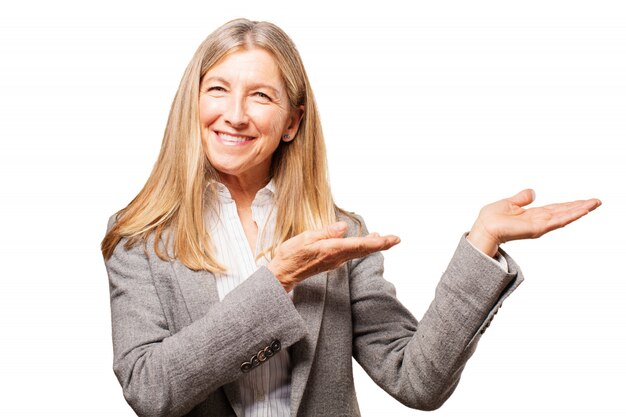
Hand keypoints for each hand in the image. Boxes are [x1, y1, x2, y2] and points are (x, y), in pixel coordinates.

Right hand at [267, 222, 400, 291]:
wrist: (282, 274)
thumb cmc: (290, 256)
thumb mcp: (305, 239)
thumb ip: (326, 232)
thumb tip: (343, 226)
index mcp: (332, 250)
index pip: (360, 245)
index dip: (378, 242)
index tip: (392, 239)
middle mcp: (337, 258)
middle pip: (364, 250)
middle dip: (382, 244)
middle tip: (396, 239)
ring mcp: (335, 261)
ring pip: (358, 252)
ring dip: (372, 245)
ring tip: (383, 238)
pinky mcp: (331, 262)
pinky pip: (351, 254)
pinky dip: (361, 247)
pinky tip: (362, 242)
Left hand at [467, 189, 601, 256]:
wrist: (485, 227)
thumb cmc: (491, 218)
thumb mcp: (509, 203)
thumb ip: (522, 198)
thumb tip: (532, 192)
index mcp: (533, 214)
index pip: (556, 208)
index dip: (569, 205)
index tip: (583, 201)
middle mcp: (539, 220)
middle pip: (564, 212)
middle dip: (580, 207)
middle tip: (597, 201)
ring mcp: (540, 225)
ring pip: (564, 216)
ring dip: (580, 210)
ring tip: (594, 204)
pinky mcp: (538, 228)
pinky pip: (558, 220)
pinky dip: (570, 215)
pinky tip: (581, 210)